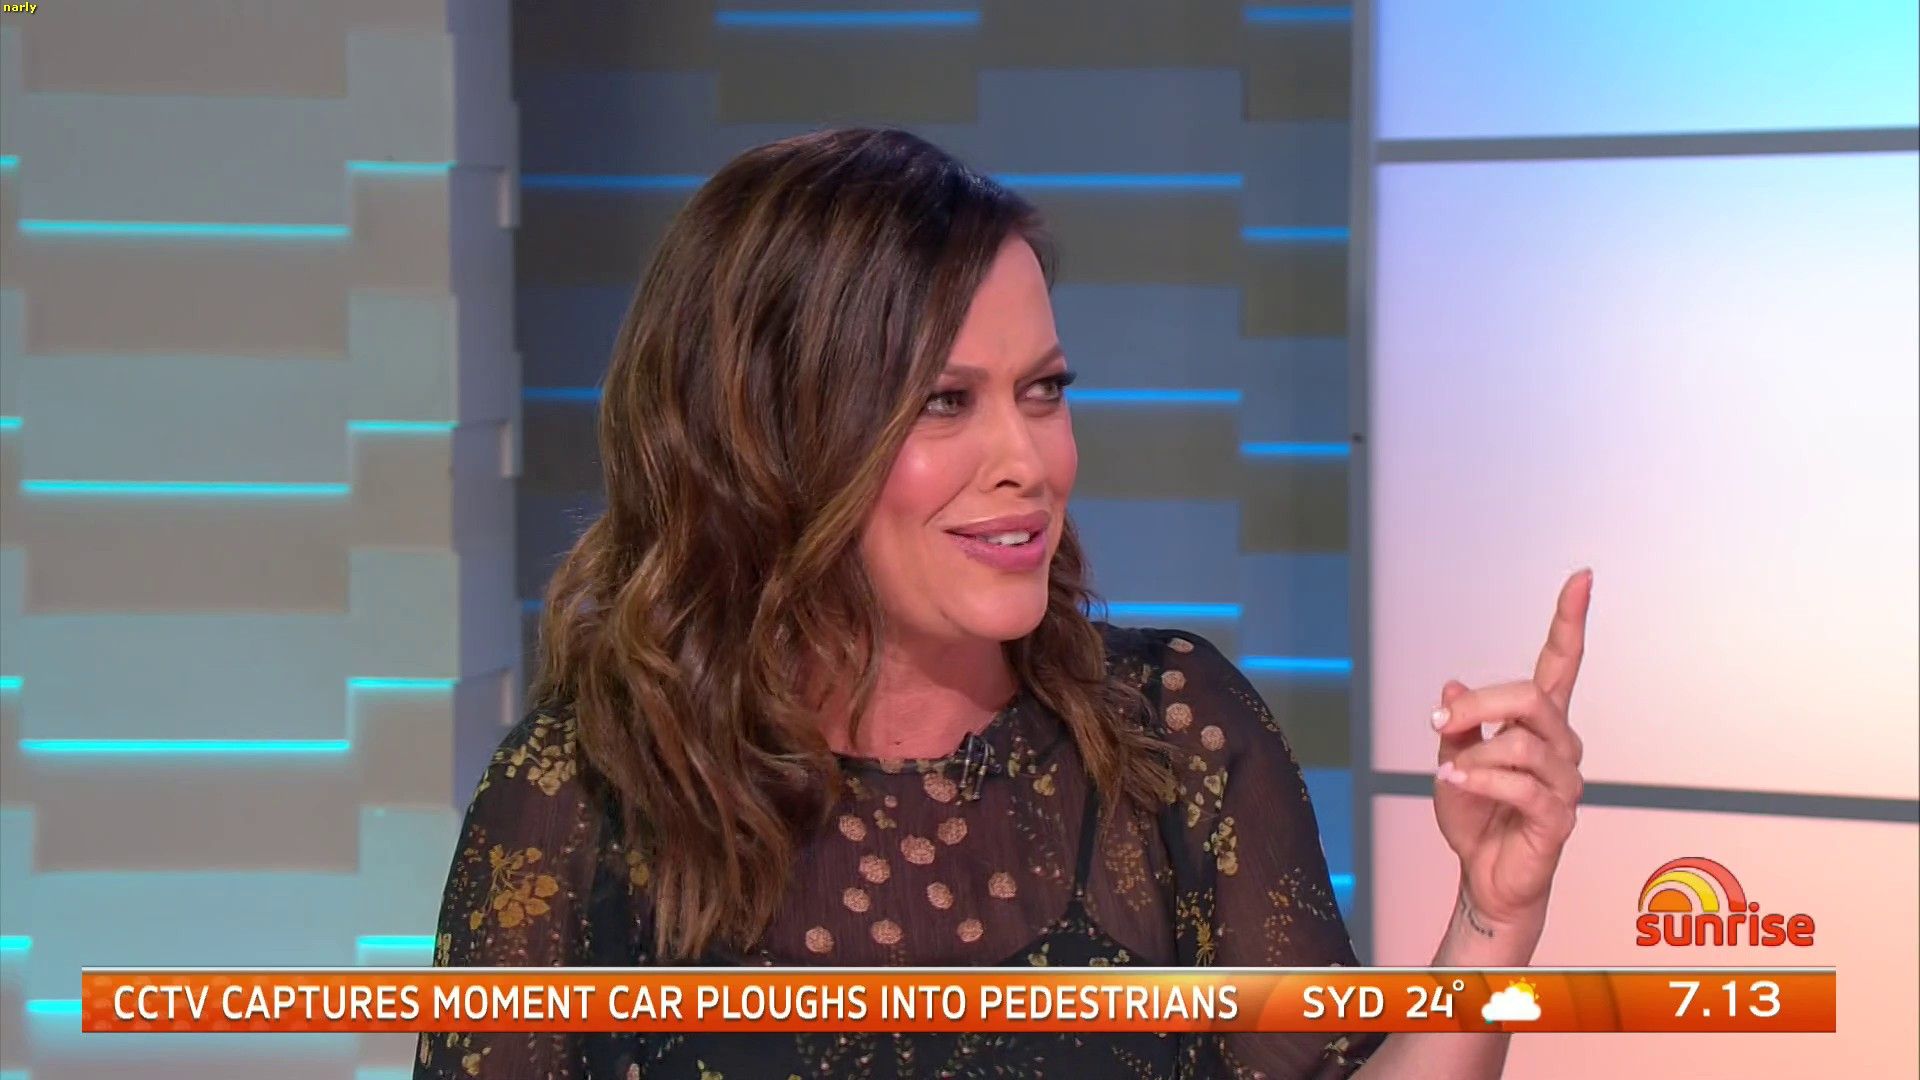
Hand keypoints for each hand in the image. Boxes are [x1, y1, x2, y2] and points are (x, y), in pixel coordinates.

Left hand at [1431, 569, 1592, 929]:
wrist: (1485, 876)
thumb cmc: (1477, 816)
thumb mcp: (1453, 758)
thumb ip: (1458, 723)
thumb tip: (1453, 685)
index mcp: (1539, 723)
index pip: (1562, 662)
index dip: (1570, 620)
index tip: (1581, 578)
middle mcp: (1561, 745)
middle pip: (1530, 697)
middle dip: (1477, 705)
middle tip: (1438, 720)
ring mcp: (1565, 781)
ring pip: (1521, 743)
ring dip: (1473, 756)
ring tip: (1451, 774)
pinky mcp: (1559, 816)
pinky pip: (1520, 786)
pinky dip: (1479, 780)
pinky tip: (1456, 782)